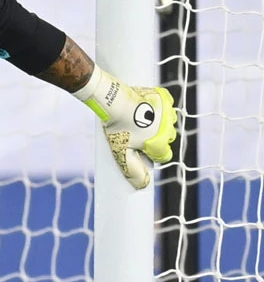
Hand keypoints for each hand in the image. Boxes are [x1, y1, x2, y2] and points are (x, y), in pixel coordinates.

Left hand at [82, 74, 177, 188]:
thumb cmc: (116, 127)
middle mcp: (168, 128)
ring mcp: (167, 112)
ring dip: (159, 122)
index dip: (153, 154)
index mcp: (160, 143)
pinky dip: (160, 106)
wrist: (112, 100)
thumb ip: (132, 170)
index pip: (164, 156)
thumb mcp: (120, 152)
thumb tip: (142, 185)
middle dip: (156, 138)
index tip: (141, 149)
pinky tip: (146, 107)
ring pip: (168, 121)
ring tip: (140, 119)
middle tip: (138, 133)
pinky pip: (167, 104)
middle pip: (167, 138)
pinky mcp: (163, 97)